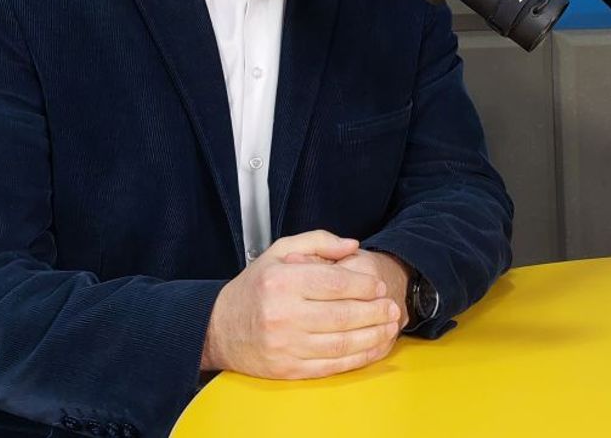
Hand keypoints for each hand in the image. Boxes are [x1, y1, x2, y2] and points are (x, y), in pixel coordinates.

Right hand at [202, 231, 401, 378]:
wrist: (218, 329)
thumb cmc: (254, 288)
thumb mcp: (279, 253)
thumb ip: (317, 242)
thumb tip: (352, 245)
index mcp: (282, 282)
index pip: (334, 283)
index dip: (363, 285)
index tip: (378, 286)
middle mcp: (283, 314)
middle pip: (343, 314)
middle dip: (375, 311)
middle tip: (392, 307)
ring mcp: (286, 345)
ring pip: (342, 343)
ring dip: (373, 336)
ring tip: (390, 327)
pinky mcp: (288, 369)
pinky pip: (332, 365)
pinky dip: (358, 358)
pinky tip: (373, 348)